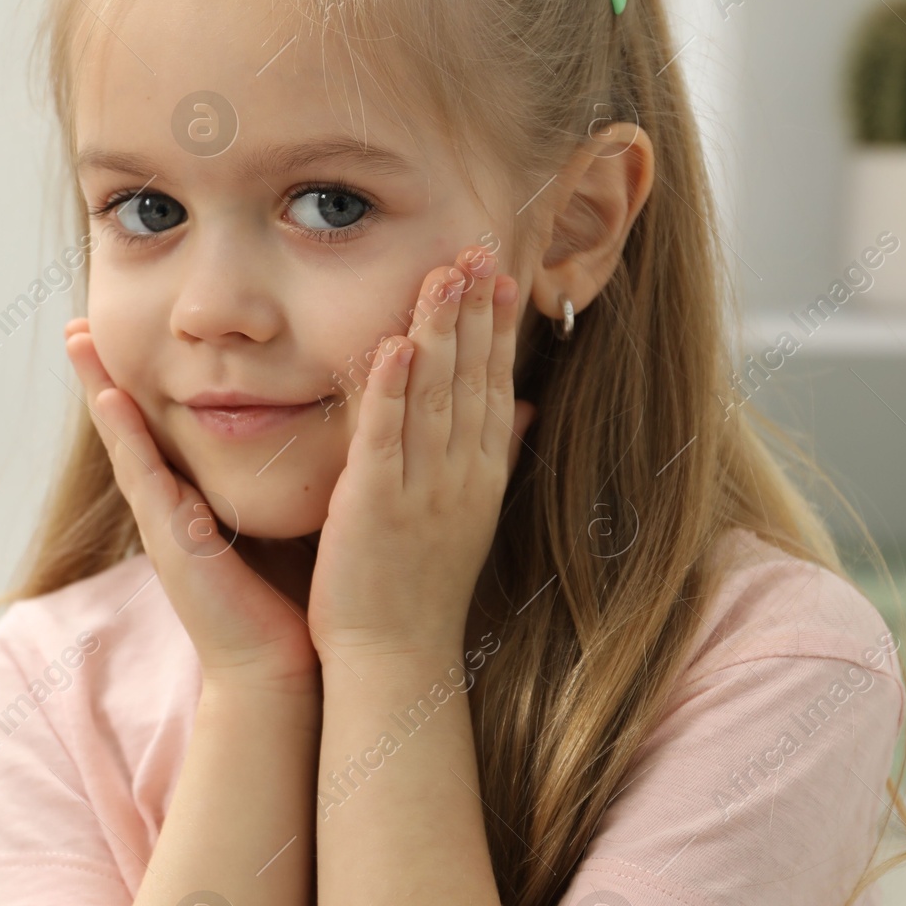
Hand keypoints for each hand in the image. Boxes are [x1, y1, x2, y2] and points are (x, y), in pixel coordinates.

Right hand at [64, 319, 318, 692]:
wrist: (279, 666)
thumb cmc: (286, 598)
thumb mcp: (274, 521)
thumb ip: (274, 481)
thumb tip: (305, 429)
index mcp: (191, 500)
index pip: (160, 428)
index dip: (138, 383)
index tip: (118, 335)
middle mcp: (168, 506)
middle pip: (128, 427)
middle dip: (101, 375)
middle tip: (76, 324)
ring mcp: (162, 521)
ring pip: (124, 442)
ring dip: (98, 390)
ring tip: (77, 341)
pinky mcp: (170, 539)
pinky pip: (142, 476)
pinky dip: (124, 436)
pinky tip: (110, 398)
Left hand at [305, 244, 536, 665]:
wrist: (395, 658)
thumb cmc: (423, 586)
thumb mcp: (470, 513)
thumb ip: (496, 453)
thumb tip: (529, 407)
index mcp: (481, 472)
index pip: (494, 383)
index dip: (497, 326)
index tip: (500, 273)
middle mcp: (461, 474)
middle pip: (472, 376)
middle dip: (475, 310)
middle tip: (479, 247)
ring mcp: (421, 489)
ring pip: (434, 394)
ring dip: (439, 330)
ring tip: (445, 272)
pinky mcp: (376, 505)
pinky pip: (386, 436)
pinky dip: (391, 388)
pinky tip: (394, 341)